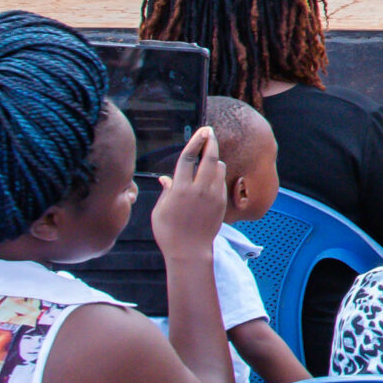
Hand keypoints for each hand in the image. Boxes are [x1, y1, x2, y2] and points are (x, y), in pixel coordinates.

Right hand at [151, 126, 227, 258]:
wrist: (190, 250)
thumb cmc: (169, 232)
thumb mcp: (160, 211)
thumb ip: (166, 191)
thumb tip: (166, 178)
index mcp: (181, 189)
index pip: (189, 158)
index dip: (195, 142)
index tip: (201, 131)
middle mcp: (199, 189)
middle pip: (210, 158)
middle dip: (211, 142)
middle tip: (210, 132)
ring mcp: (213, 195)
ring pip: (219, 168)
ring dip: (215, 159)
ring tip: (208, 157)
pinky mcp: (222, 202)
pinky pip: (222, 181)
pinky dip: (217, 174)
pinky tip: (211, 175)